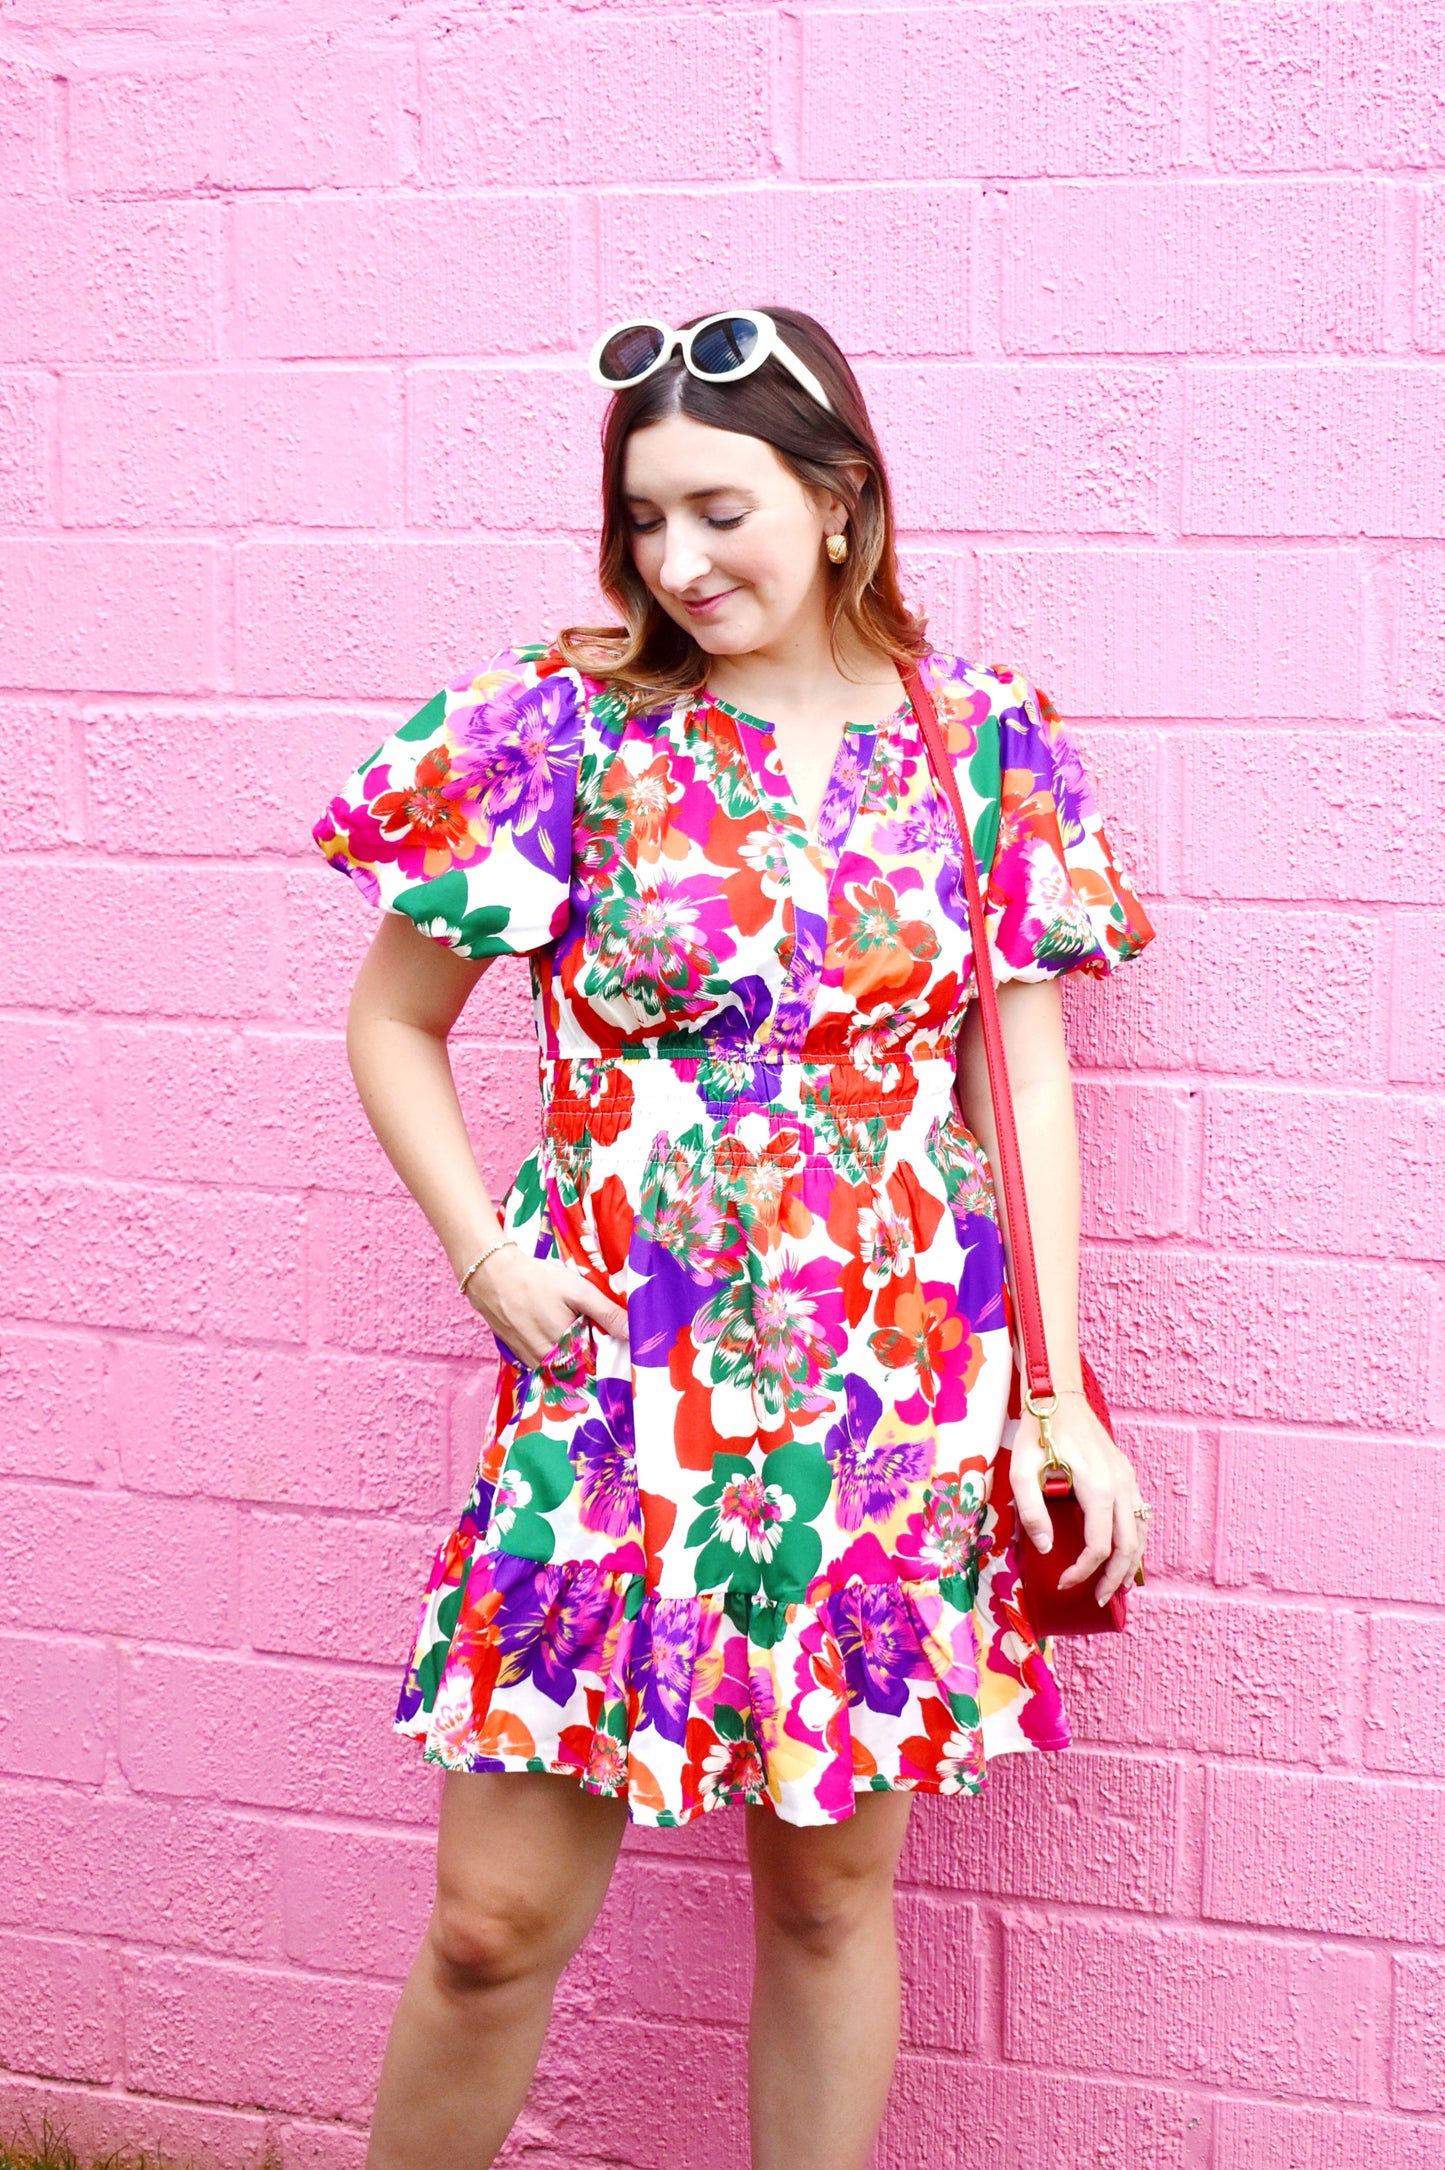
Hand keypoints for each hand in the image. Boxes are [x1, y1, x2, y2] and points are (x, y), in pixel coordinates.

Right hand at [464, 1245, 627, 1370]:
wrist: (491, 1275)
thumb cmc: (537, 1280)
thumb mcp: (578, 1291)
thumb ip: (606, 1313)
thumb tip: (633, 1332)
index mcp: (565, 1349)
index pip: (596, 1369)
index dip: (609, 1360)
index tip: (620, 1352)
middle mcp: (546, 1363)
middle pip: (577, 1372)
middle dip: (592, 1362)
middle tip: (601, 1343)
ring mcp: (529, 1361)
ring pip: (559, 1371)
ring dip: (573, 1361)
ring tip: (580, 1339)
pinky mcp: (518, 1355)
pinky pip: (543, 1366)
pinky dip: (555, 1358)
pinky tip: (559, 1339)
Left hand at [1010, 1389, 1147, 1606]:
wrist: (1057, 1394)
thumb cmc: (1038, 1432)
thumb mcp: (1022, 1471)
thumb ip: (1033, 1512)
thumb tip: (1048, 1549)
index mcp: (1097, 1488)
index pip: (1099, 1546)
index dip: (1083, 1572)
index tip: (1064, 1583)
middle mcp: (1120, 1486)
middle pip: (1129, 1546)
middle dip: (1115, 1578)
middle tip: (1100, 1600)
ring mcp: (1128, 1479)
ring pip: (1141, 1532)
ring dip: (1131, 1562)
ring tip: (1116, 1585)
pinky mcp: (1126, 1474)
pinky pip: (1139, 1515)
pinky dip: (1135, 1540)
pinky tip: (1124, 1552)